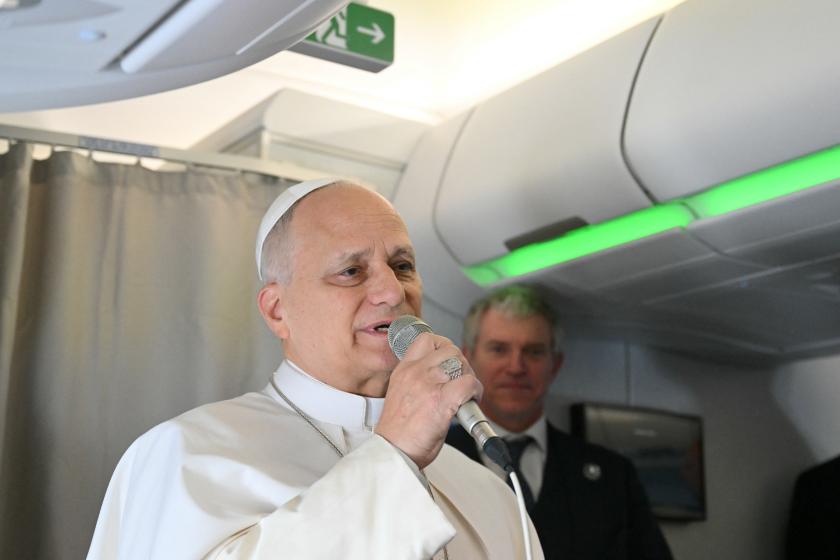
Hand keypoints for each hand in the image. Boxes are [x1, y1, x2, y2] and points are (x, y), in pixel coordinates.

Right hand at [375, 333, 482, 469]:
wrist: (393, 452)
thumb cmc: (398, 432)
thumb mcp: (401, 395)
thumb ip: (418, 381)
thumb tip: (442, 378)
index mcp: (403, 370)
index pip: (426, 340)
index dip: (443, 346)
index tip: (449, 359)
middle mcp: (415, 373)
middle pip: (449, 349)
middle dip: (461, 363)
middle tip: (462, 379)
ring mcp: (428, 384)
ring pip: (460, 362)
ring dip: (469, 376)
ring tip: (467, 392)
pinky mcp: (442, 400)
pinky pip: (469, 383)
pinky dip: (475, 391)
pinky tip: (471, 401)